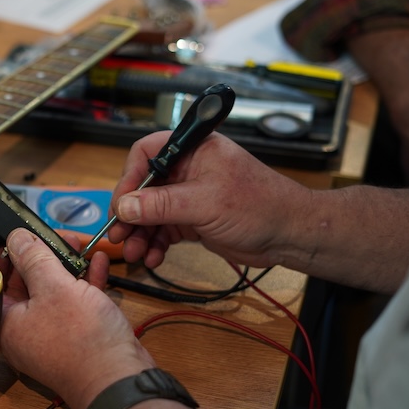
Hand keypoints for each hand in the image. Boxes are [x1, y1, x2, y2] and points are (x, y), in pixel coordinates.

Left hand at [0, 229, 153, 408]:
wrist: (119, 379)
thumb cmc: (81, 339)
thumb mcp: (54, 287)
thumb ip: (34, 258)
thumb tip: (16, 237)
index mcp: (6, 321)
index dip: (4, 253)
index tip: (16, 232)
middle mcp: (24, 328)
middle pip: (25, 282)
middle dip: (42, 254)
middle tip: (57, 235)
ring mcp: (52, 332)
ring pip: (53, 289)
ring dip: (66, 265)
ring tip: (79, 243)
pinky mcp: (77, 334)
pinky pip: (75, 301)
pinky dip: (85, 281)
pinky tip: (98, 262)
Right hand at [107, 131, 311, 268]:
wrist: (290, 235)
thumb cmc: (259, 206)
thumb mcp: (205, 203)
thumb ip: (161, 205)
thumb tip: (124, 207)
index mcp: (192, 149)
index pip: (145, 154)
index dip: (129, 178)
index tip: (121, 205)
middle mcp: (187, 169)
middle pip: (143, 187)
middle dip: (130, 214)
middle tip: (119, 235)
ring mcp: (189, 195)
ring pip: (151, 212)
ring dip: (140, 234)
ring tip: (135, 254)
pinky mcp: (193, 219)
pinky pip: (164, 229)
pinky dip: (156, 244)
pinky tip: (153, 258)